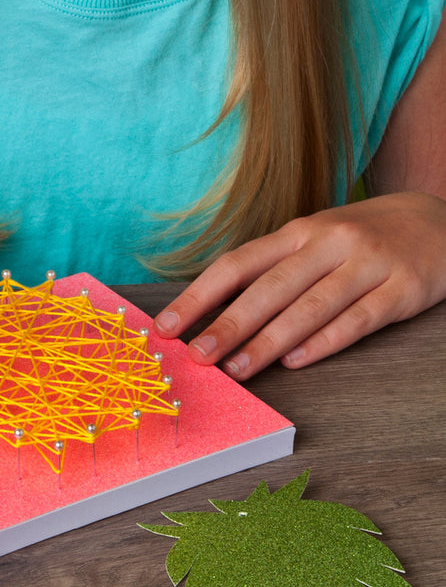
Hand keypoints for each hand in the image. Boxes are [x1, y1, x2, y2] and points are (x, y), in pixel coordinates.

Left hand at [152, 192, 445, 378]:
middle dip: (228, 324)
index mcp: (297, 231)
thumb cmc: (361, 238)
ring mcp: (367, 265)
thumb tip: (213, 311)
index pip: (236, 264)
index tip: (167, 326)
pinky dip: (324, 342)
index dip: (198, 296)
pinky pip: (357, 320)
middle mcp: (328, 243)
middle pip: (268, 288)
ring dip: (268, 341)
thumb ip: (273, 269)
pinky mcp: (402, 289)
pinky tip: (296, 361)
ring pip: (309, 307)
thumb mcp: (315, 239)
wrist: (440, 218)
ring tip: (238, 368)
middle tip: (198, 356)